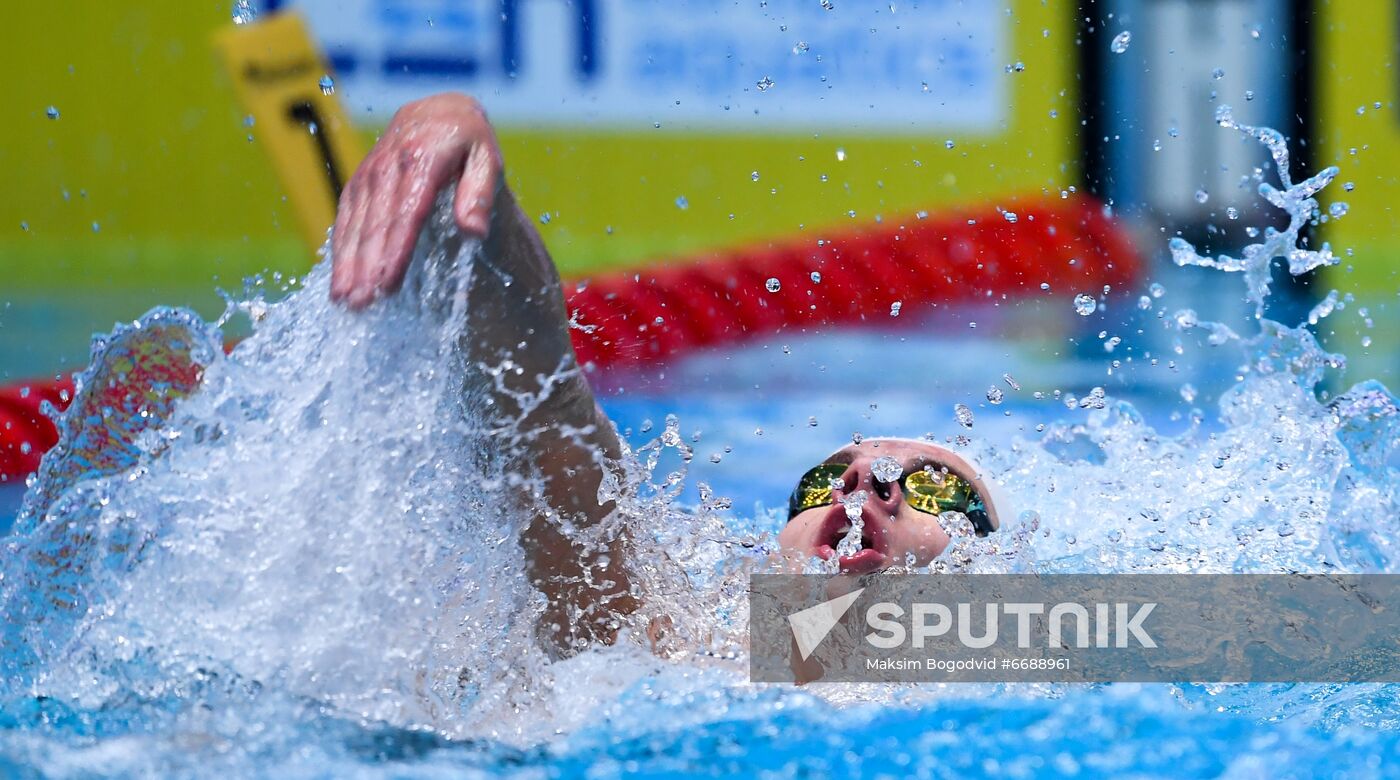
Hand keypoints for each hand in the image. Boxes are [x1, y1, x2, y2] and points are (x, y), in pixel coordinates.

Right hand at [330, 93, 502, 307]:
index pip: (407, 213)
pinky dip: (340, 249)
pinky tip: (339, 279)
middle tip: (362, 304)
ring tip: (345, 300)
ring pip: (354, 223)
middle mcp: (388, 166)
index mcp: (422, 160)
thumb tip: (474, 231)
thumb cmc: (469, 143)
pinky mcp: (359, 182)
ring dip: (348, 264)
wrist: (437, 112)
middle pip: (376, 224)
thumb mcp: (487, 160)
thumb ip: (480, 193)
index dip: (396, 249)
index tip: (388, 282)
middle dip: (367, 266)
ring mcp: (369, 173)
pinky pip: (346, 218)